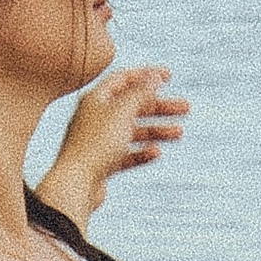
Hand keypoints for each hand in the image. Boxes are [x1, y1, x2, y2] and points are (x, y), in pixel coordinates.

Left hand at [36, 63, 187, 225]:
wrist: (76, 184)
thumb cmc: (94, 145)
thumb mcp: (122, 112)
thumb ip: (140, 93)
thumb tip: (154, 76)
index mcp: (95, 99)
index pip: (123, 79)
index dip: (146, 75)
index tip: (168, 76)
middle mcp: (95, 118)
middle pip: (132, 106)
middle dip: (159, 106)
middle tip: (185, 108)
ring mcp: (98, 142)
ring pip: (132, 132)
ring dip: (156, 130)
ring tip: (178, 133)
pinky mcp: (102, 164)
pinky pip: (126, 155)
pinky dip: (142, 152)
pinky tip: (155, 153)